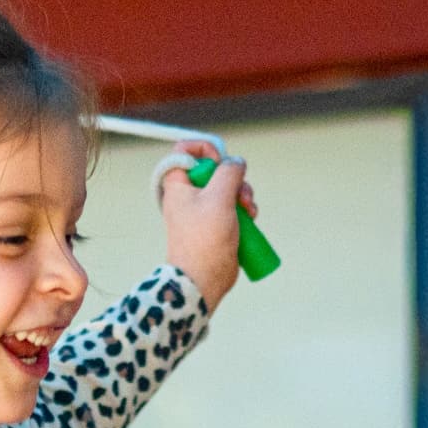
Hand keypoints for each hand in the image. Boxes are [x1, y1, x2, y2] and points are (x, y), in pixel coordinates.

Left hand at [158, 140, 257, 314]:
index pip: (183, 152)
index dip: (203, 150)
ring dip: (243, 194)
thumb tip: (236, 162)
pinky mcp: (216, 223)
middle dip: (233, 176)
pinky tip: (250, 218)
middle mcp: (188, 195)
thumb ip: (228, 172)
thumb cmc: (205, 238)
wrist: (203, 277)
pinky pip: (233, 206)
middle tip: (237, 192)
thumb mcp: (219, 197)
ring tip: (247, 210)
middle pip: (213, 169)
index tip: (217, 161)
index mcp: (178, 186)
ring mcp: (202, 210)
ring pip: (228, 188)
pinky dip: (244, 209)